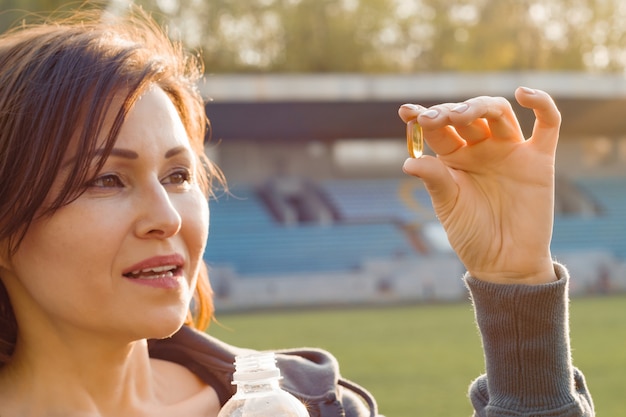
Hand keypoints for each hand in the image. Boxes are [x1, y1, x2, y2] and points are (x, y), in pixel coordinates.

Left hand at [399, 87, 557, 284]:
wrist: (504, 263)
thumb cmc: (472, 234)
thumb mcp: (448, 205)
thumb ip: (434, 179)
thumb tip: (408, 162)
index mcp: (454, 157)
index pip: (438, 129)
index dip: (423, 117)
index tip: (406, 111)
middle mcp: (481, 149)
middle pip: (468, 115)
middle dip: (450, 112)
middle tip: (433, 119)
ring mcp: (510, 151)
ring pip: (498, 114)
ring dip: (479, 106)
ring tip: (461, 115)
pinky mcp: (538, 160)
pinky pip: (547, 125)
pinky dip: (541, 104)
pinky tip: (523, 94)